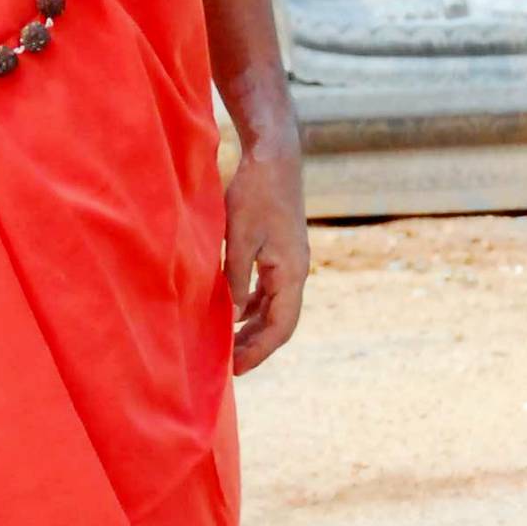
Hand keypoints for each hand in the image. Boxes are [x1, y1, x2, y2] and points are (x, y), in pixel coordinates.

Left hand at [224, 135, 307, 376]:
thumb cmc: (255, 193)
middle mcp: (297, 271)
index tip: (236, 370)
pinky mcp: (282, 250)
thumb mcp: (238, 239)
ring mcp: (291, 261)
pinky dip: (254, 305)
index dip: (259, 351)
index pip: (281, 327)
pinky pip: (271, 289)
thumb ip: (235, 280)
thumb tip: (232, 317)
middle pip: (281, 321)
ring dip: (255, 327)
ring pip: (276, 306)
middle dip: (256, 345)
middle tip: (229, 366)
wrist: (274, 156)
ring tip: (230, 344)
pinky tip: (235, 312)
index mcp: (291, 273)